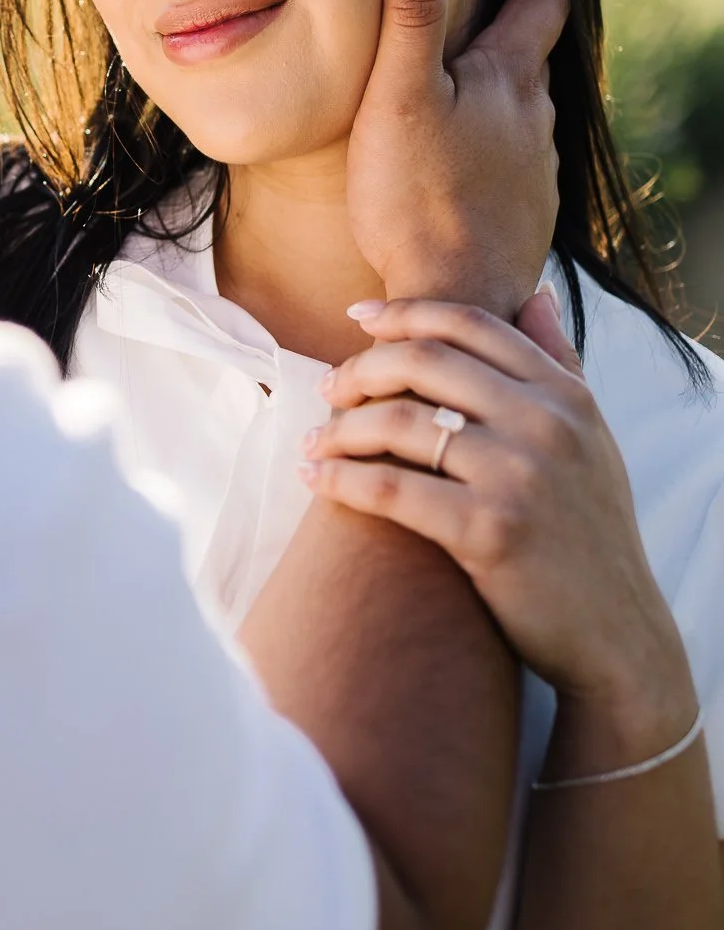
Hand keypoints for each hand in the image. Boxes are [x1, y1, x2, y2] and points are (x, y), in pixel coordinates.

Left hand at [301, 291, 696, 758]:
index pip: (470, 324)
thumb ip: (559, 364)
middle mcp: (548, 424)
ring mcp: (520, 476)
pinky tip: (315, 477)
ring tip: (312, 440)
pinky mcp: (490, 531)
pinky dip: (341, 478)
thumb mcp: (591, 437)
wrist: (616, 635)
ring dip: (340, 427)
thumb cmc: (590, 533)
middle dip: (360, 370)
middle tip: (327, 389)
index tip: (357, 317)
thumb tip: (536, 294)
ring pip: (399, 421)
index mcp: (567, 395)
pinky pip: (391, 488)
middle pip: (425, 362)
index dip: (403, 313)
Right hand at [347, 0, 567, 318]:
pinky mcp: (528, 214)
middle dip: (502, 30)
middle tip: (457, 17)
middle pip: (531, 57)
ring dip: (493, 95)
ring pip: (523, 113)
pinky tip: (452, 168)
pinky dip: (489, 149)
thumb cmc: (416, 196)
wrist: (454, 296)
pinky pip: (514, 164)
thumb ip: (409, 13)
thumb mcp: (398, 94)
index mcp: (510, 77)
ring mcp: (538, 171)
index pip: (543, 1)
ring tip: (445, 95)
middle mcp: (537, 118)